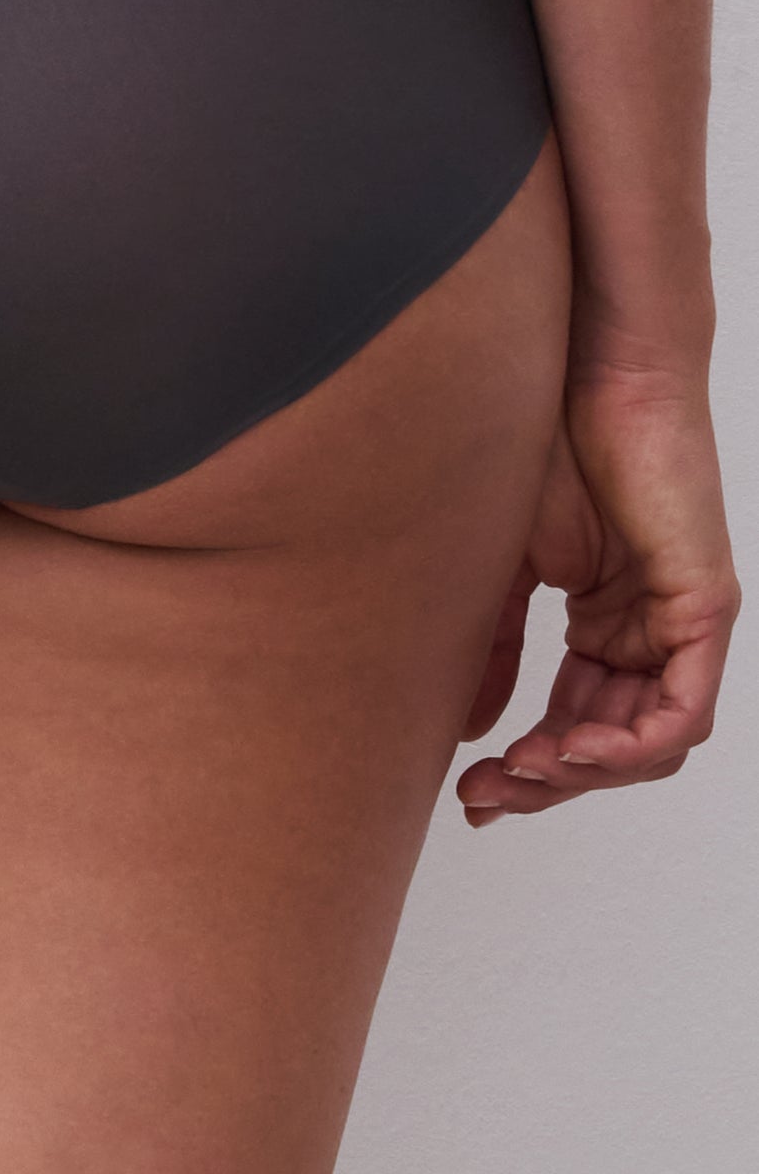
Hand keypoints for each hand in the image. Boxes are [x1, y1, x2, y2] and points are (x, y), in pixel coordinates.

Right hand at [456, 369, 738, 824]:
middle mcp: (651, 634)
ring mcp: (682, 624)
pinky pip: (685, 710)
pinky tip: (575, 749)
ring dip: (587, 773)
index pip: (577, 727)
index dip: (527, 772)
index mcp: (607, 627)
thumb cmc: (542, 450)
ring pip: (652, 744)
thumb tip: (468, 733)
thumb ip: (488, 655)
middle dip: (547, 784)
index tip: (469, 793)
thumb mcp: (499, 576)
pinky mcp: (705, 607)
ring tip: (526, 770)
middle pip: (612, 747)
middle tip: (487, 796)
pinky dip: (633, 744)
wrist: (586, 377)